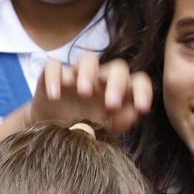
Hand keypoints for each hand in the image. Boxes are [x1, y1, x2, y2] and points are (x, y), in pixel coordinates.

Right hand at [24, 56, 153, 137]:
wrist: (50, 133)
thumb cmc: (82, 129)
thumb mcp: (103, 130)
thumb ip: (121, 120)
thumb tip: (135, 111)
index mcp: (118, 92)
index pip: (137, 81)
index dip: (143, 91)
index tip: (142, 107)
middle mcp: (100, 80)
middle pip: (117, 68)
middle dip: (117, 83)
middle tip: (112, 103)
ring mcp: (76, 76)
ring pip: (88, 59)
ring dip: (88, 73)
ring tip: (84, 92)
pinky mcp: (53, 76)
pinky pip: (53, 66)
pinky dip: (54, 77)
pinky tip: (54, 95)